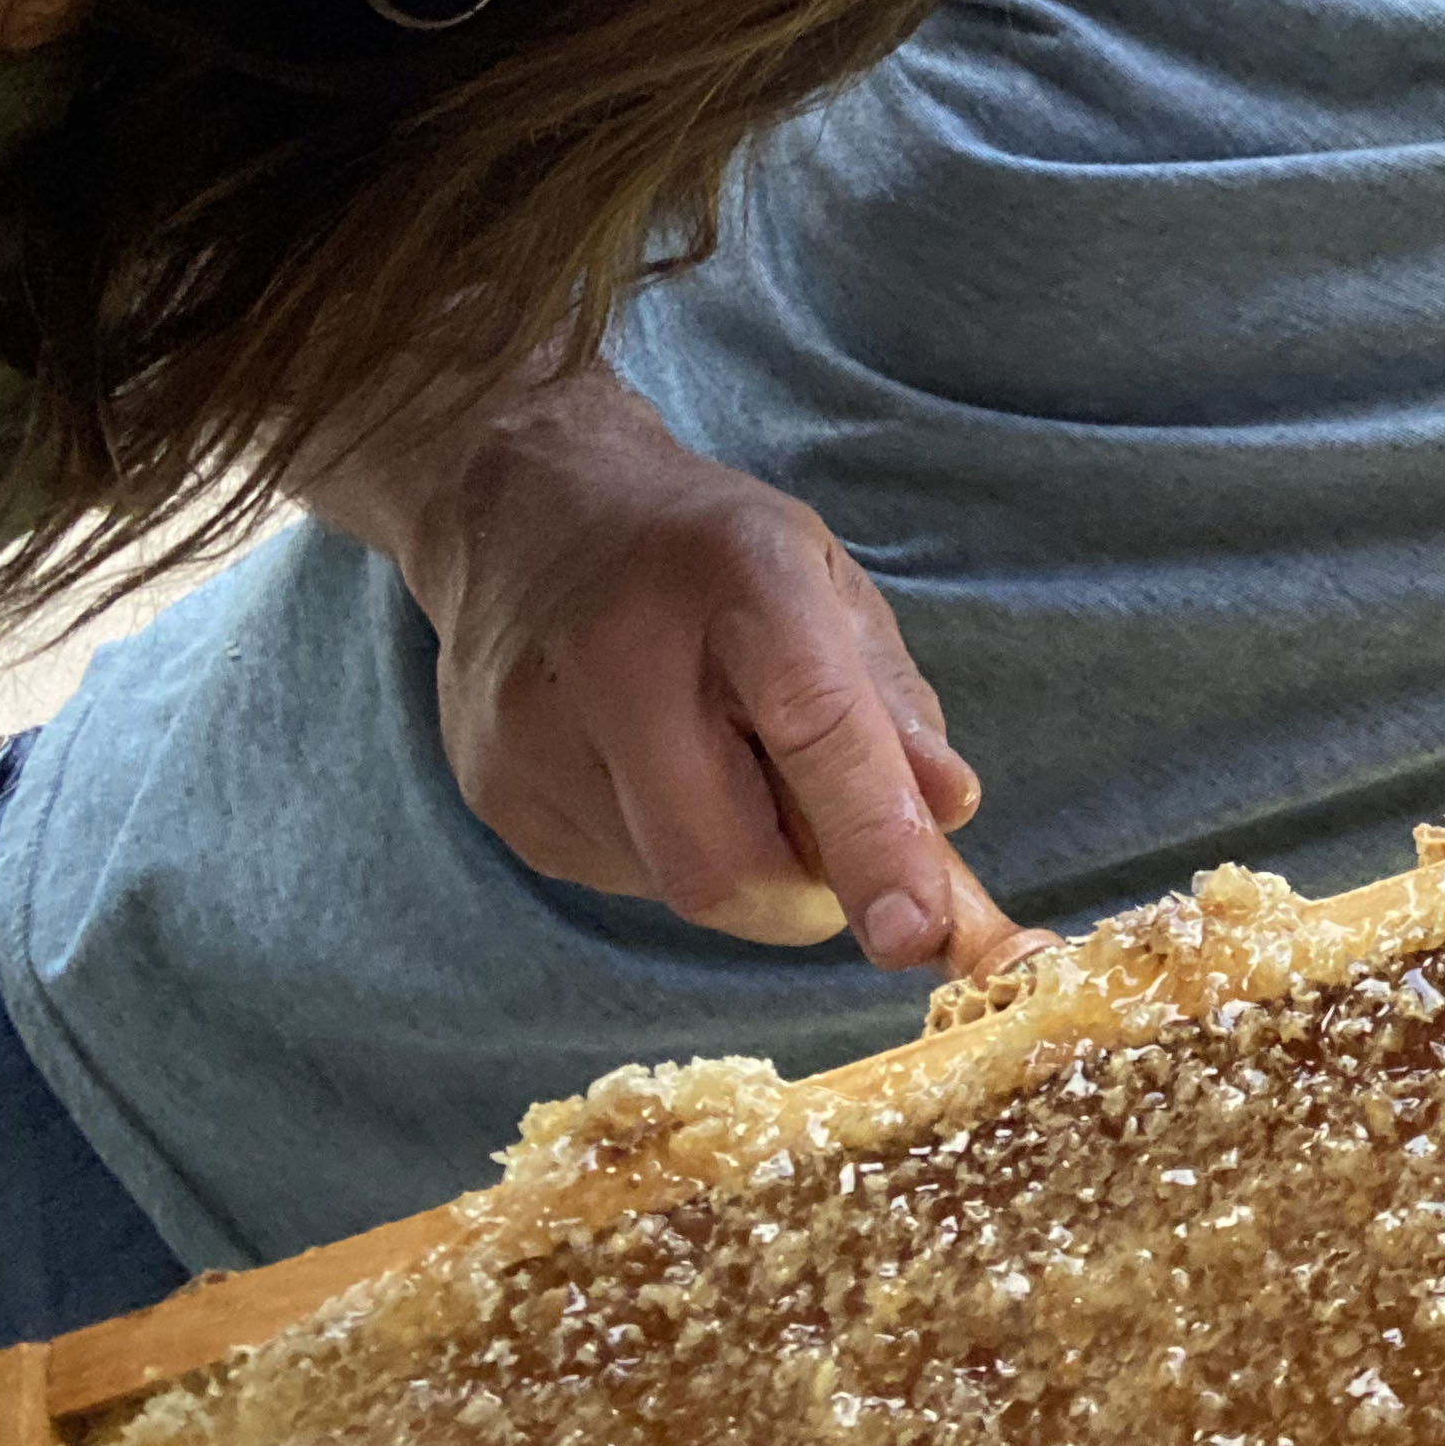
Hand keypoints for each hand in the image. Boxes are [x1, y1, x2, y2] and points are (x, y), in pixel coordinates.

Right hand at [346, 368, 1055, 975]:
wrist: (523, 512)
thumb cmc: (703, 553)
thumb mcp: (823, 582)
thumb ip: (891, 705)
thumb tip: (949, 814)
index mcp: (735, 576)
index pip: (814, 728)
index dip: (872, 840)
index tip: (917, 933)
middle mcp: (617, 656)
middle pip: (727, 860)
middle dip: (806, 886)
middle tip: (826, 831)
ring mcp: (535, 737)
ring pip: (677, 887)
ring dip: (740, 859)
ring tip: (719, 757)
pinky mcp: (494, 797)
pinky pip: (622, 880)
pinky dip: (672, 850)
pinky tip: (653, 767)